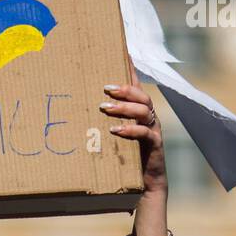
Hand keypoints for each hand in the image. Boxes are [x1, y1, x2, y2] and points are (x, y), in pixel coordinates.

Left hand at [101, 54, 167, 198]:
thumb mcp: (114, 137)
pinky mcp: (155, 145)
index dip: (130, 68)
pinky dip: (131, 130)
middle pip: (141, 95)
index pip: (135, 84)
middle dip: (124, 89)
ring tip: (106, 108)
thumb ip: (104, 123)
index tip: (122, 51)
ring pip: (143, 110)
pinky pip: (145, 133)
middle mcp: (148, 117)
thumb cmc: (127, 159)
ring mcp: (153, 129)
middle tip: (105, 88)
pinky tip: (116, 130)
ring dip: (124, 107)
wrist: (145, 185)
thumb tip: (81, 112)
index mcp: (138, 111)